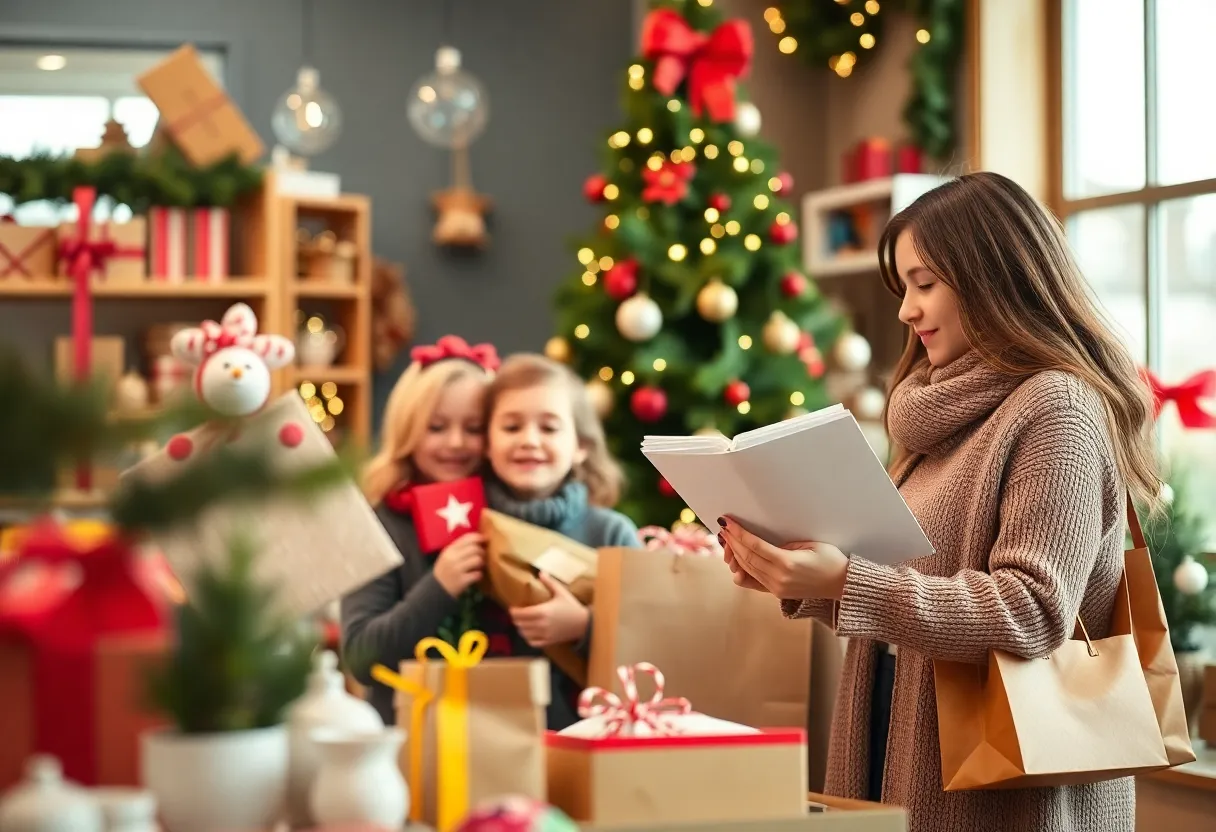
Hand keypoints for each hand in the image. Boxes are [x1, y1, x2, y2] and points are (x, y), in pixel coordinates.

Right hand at [432, 533, 485, 597]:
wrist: (436, 589)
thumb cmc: (444, 570)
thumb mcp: (447, 556)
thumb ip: (459, 547)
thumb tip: (478, 538)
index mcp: (449, 550)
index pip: (467, 538)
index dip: (479, 537)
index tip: (485, 539)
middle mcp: (453, 558)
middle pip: (475, 548)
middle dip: (482, 552)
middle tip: (482, 556)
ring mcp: (457, 569)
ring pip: (478, 560)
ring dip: (481, 563)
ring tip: (478, 566)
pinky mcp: (462, 581)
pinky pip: (477, 574)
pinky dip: (479, 575)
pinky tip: (475, 576)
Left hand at [509, 572, 590, 647]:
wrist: (584, 623)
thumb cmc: (572, 607)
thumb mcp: (561, 593)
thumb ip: (550, 583)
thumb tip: (541, 572)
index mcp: (543, 611)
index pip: (521, 614)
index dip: (514, 612)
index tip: (512, 608)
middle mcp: (541, 624)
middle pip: (521, 624)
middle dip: (516, 619)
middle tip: (515, 614)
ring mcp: (544, 634)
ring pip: (525, 633)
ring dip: (521, 628)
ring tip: (520, 623)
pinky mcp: (548, 641)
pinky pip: (533, 642)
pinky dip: (528, 638)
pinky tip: (528, 633)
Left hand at [720, 517, 848, 600]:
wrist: (842, 584)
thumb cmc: (830, 559)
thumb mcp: (809, 545)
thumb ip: (784, 545)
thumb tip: (761, 544)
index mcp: (788, 563)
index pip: (755, 546)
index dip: (739, 533)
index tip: (728, 522)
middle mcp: (779, 578)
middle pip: (747, 558)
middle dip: (733, 542)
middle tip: (724, 528)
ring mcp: (777, 588)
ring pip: (747, 570)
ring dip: (735, 554)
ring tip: (728, 541)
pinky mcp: (776, 593)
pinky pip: (753, 580)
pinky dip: (742, 569)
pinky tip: (736, 560)